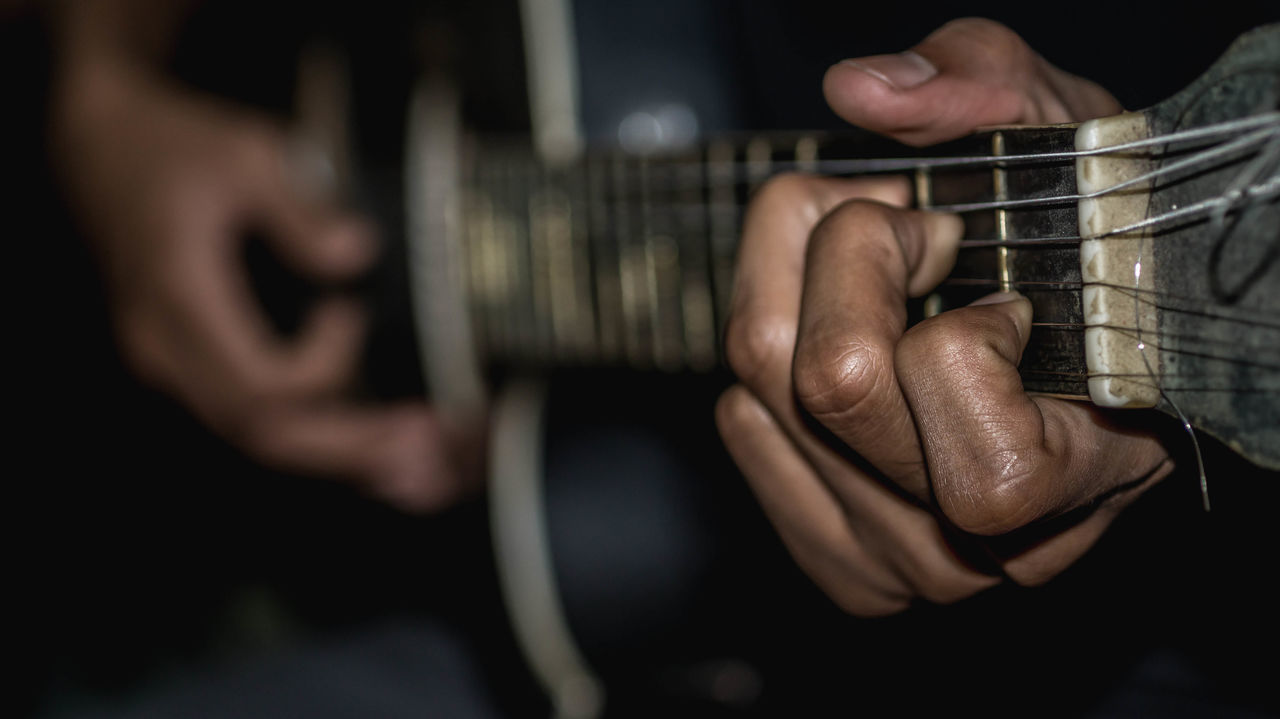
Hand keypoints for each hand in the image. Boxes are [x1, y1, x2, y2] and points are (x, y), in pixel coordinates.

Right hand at [53, 59, 474, 512]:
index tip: (351, 313)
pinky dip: (311, 437)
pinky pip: (249, 419)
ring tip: (414, 460)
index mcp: (180, 299)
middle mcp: (167, 349)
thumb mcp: (245, 153)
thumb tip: (355, 253)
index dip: (323, 368)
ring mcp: (172, 364)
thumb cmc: (172, 146)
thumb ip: (299, 208)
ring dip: (337, 454)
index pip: (260, 384)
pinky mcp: (188, 365)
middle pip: (262, 432)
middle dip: (350, 448)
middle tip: (427, 447)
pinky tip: (366, 444)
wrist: (102, 147)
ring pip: (255, 438)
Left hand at [716, 19, 1174, 614]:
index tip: (980, 266)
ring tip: (873, 277)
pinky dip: (769, 360)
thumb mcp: (1064, 137)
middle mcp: (992, 546)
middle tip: (908, 233)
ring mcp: (907, 564)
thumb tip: (859, 95)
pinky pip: (741, 426)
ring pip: (764, 394)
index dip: (960, 325)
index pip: (975, 435)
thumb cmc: (1080, 249)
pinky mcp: (837, 558)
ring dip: (797, 289)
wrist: (1077, 337)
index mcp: (1087, 469)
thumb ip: (986, 85)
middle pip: (833, 382)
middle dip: (853, 254)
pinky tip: (838, 344)